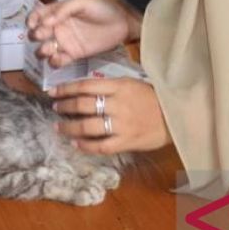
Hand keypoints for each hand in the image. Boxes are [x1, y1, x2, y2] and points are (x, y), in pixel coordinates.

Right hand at [27, 0, 131, 66]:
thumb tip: (46, 21)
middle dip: (35, 36)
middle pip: (37, 34)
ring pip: (45, 49)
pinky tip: (57, 59)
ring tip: (48, 49)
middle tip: (41, 36)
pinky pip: (58, 61)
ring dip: (42, 51)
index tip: (32, 24)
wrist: (123, 22)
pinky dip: (54, 62)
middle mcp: (58, 27)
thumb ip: (64, 9)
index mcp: (58, 12)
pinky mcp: (73, 55)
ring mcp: (65, 42)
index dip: (32, 20)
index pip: (38, 15)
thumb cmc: (103, 7)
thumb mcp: (83, 1)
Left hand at [50, 78, 170, 154]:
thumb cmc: (152, 98)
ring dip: (70, 127)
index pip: (85, 85)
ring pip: (88, 126)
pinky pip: (101, 146)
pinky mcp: (126, 141)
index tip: (53, 91)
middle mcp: (118, 104)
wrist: (175, 116)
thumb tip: (84, 90)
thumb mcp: (132, 83)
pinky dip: (86, 146)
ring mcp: (121, 124)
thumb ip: (110, 86)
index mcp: (119, 86)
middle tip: (55, 108)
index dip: (66, 88)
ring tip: (59, 127)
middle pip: (83, 105)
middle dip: (65, 106)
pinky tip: (76, 144)